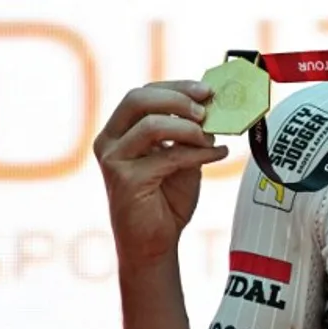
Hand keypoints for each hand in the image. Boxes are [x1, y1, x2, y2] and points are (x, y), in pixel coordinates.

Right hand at [93, 80, 229, 269]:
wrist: (156, 242)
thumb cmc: (166, 198)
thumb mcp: (182, 155)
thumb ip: (189, 132)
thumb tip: (214, 105)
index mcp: (119, 130)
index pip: (143, 93)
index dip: (176, 87)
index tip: (207, 90)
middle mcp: (109, 141)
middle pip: (137, 99)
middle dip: (178, 98)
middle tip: (207, 108)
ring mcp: (113, 160)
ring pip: (152, 125)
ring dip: (189, 128)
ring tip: (211, 138)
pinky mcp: (124, 180)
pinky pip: (168, 155)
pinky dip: (199, 152)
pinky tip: (218, 154)